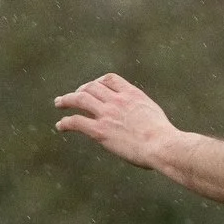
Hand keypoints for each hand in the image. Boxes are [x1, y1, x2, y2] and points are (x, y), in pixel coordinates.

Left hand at [53, 73, 176, 168]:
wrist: (162, 145)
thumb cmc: (164, 137)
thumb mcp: (154, 115)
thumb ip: (142, 112)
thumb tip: (142, 120)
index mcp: (132, 94)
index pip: (110, 79)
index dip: (98, 82)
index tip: (94, 87)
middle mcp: (117, 100)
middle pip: (91, 86)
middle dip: (81, 89)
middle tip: (74, 96)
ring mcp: (107, 114)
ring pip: (80, 99)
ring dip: (66, 99)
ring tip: (59, 103)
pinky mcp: (100, 131)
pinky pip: (77, 122)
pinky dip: (66, 122)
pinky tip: (60, 126)